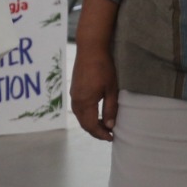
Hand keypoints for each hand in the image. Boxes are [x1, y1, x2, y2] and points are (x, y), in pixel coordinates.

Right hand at [71, 0, 119, 140]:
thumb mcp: (111, 89)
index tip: (112, 137)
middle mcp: (76, 100)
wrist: (90, 48)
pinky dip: (86, 115)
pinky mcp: (74, 89)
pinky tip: (96, 113)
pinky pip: (78, 108)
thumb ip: (110, 109)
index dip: (101, 134)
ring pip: (80, 116)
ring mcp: (74, 94)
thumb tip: (110, 125)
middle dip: (95, 131)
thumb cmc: (103, 67)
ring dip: (90, 124)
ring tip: (104, 125)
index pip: (91, 125)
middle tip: (109, 134)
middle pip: (84, 123)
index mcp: (86, 102)